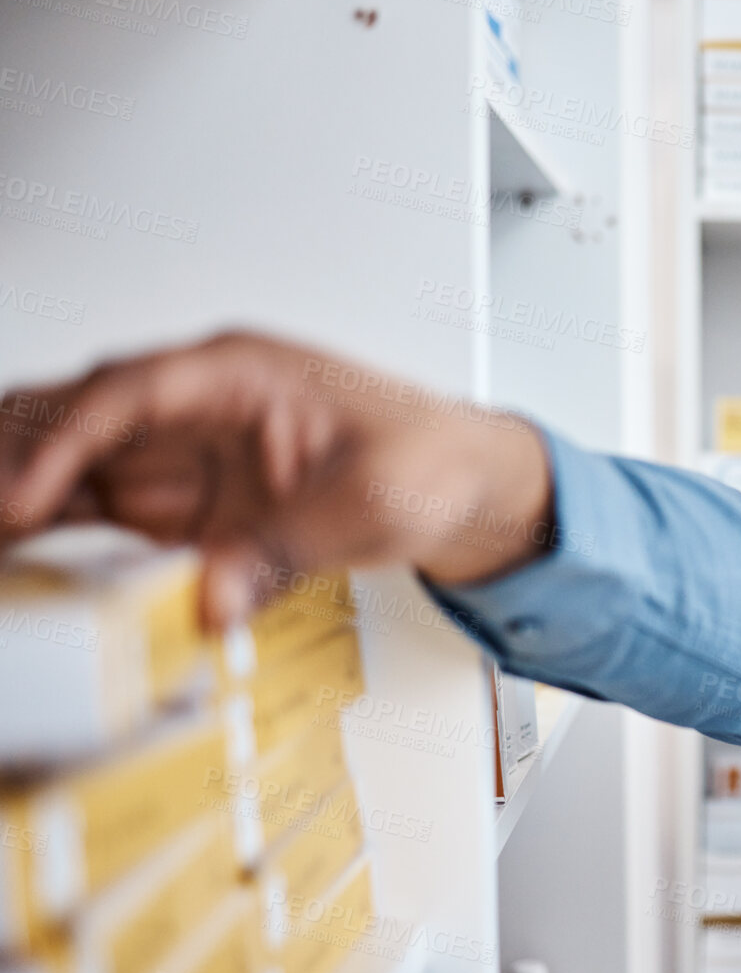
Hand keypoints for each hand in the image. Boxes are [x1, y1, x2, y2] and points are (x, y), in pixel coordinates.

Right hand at [0, 330, 554, 625]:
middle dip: (14, 457)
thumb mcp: (369, 505)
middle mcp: (194, 404)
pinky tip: (20, 559)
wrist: (463, 485)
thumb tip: (212, 601)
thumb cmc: (427, 462)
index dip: (65, 443)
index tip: (26, 501)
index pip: (126, 393)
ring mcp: (182, 451)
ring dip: (21, 493)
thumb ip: (286, 549)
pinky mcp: (183, 503)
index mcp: (238, 372)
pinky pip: (96, 507)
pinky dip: (48, 529)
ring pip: (69, 460)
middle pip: (74, 415)